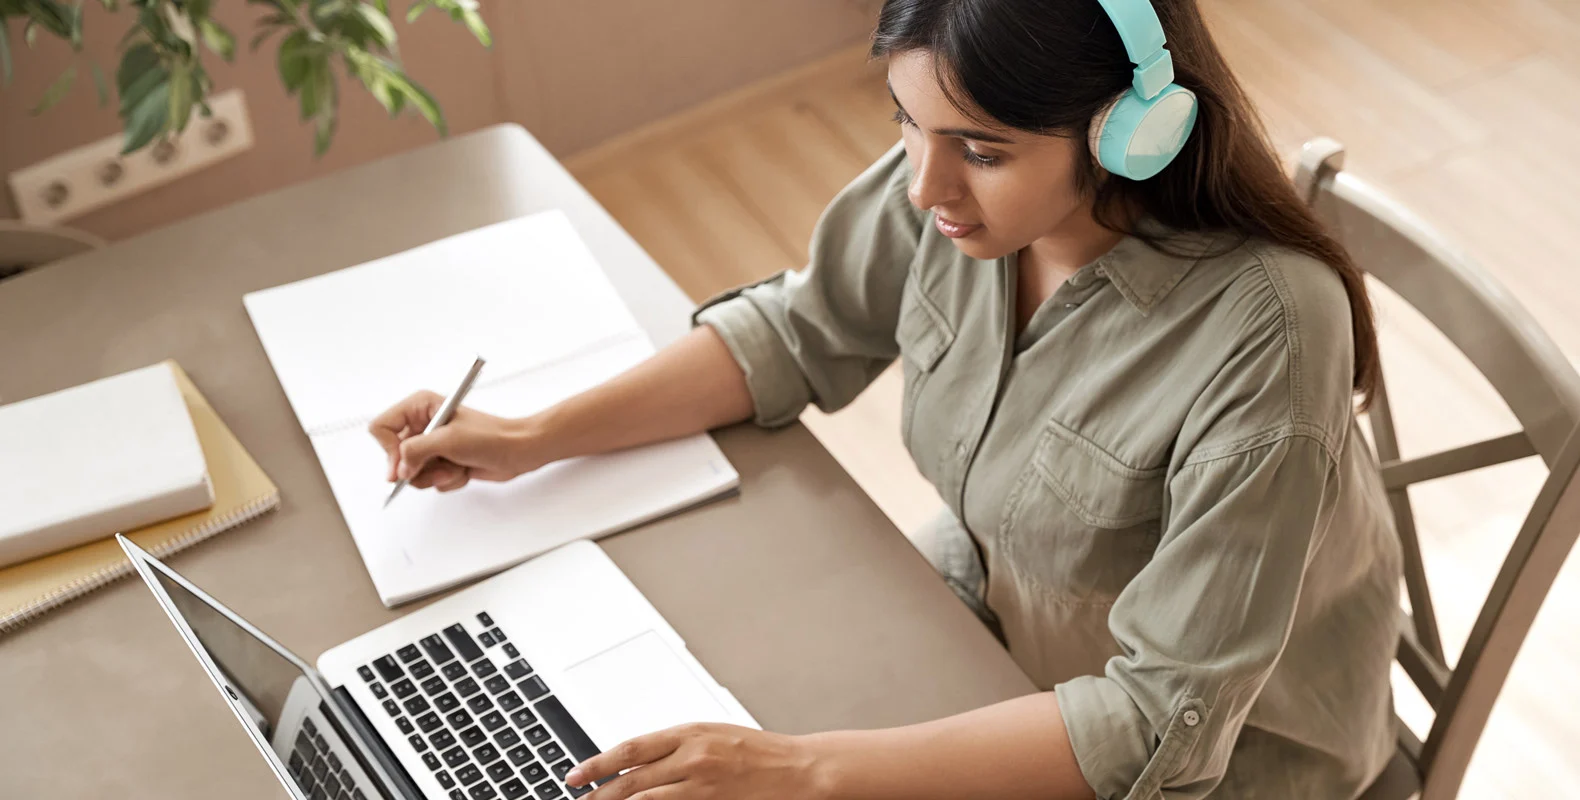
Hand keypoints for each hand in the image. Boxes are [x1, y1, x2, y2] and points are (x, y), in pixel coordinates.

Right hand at [369, 390, 541, 492]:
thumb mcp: (447, 440)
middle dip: (418, 468)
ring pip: (412, 472)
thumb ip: (415, 451)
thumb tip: (398, 468)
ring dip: (435, 475)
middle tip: (438, 465)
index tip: (403, 465)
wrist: (518, 451)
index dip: (388, 450)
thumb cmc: (491, 437)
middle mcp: (423, 424)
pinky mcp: (442, 461)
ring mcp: (432, 444)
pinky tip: (463, 470)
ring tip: (456, 466)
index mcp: (420, 406)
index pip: (381, 427)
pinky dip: (447, 480)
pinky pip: (429, 480)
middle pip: (394, 455)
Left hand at [567, 723, 828, 799]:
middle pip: (633, 779)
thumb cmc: (758, 752)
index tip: (576, 773)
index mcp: (691, 732)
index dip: (598, 762)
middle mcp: (694, 757)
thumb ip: (675, 748)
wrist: (799, 769)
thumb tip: (635, 763)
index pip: (631, 748)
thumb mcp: (713, 736)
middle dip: (599, 792)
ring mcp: (704, 785)